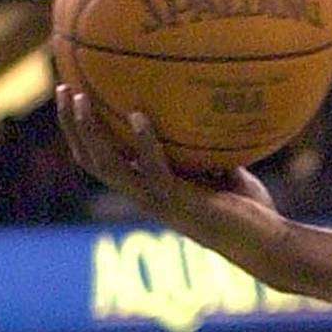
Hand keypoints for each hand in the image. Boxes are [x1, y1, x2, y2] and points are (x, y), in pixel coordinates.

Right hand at [57, 84, 283, 248]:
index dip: (82, 133)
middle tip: (63, 89)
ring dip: (90, 131)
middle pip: (91, 160)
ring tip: (81, 98)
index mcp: (149, 189)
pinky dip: (143, 142)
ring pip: (108, 166)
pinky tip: (137, 116)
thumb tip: (208, 110)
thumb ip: (207, 148)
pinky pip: (153, 170)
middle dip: (72, 125)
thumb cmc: (249, 210)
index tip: (73, 96)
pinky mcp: (180, 202)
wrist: (268, 243)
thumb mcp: (223, 170)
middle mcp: (146, 196)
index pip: (101, 161)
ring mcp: (159, 201)